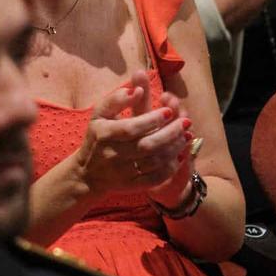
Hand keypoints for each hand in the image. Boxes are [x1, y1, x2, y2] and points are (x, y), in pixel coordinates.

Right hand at [69, 74, 194, 197]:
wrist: (88, 174)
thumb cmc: (97, 138)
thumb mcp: (99, 115)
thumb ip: (116, 99)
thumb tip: (138, 90)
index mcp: (104, 135)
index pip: (131, 128)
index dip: (152, 119)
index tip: (168, 111)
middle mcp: (113, 155)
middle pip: (146, 145)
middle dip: (170, 133)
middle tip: (185, 122)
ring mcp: (123, 172)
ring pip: (154, 162)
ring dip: (174, 148)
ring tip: (186, 135)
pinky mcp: (132, 185)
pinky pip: (155, 178)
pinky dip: (170, 167)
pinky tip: (180, 155)